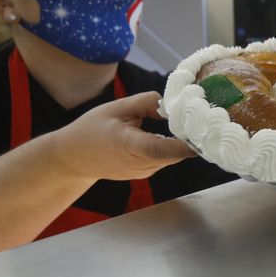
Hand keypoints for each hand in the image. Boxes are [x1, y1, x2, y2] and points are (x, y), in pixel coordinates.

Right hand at [42, 91, 195, 181]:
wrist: (72, 159)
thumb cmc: (92, 129)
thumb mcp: (115, 108)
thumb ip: (145, 103)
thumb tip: (172, 105)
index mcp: (127, 145)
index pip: (158, 148)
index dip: (181, 145)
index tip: (200, 136)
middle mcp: (137, 163)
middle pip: (172, 153)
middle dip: (189, 138)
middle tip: (203, 118)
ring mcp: (142, 171)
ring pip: (172, 156)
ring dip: (181, 142)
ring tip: (188, 122)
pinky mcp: (145, 173)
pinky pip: (165, 158)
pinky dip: (171, 147)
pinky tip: (172, 133)